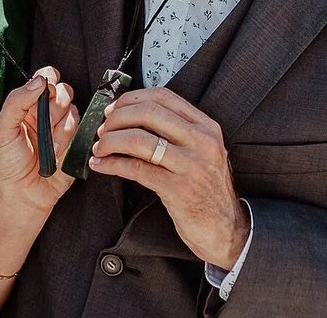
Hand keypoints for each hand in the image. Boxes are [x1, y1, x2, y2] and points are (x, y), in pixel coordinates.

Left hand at [0, 67, 79, 219]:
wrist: (21, 195)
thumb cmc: (7, 163)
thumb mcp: (2, 129)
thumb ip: (17, 101)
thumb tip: (38, 81)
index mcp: (29, 105)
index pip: (45, 79)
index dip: (49, 79)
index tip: (45, 89)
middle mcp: (47, 114)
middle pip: (64, 91)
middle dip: (55, 105)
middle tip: (43, 122)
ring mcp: (62, 129)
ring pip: (73, 111)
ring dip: (60, 129)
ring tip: (47, 147)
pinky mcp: (75, 144)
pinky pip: (82, 131)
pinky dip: (69, 141)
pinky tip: (57, 153)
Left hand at [88, 87, 249, 268]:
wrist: (226, 228)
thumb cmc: (206, 189)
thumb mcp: (200, 152)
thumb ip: (175, 132)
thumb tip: (130, 116)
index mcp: (206, 127)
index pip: (163, 97)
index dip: (131, 99)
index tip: (113, 109)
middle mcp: (201, 141)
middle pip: (148, 113)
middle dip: (117, 118)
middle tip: (103, 129)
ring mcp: (191, 165)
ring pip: (139, 140)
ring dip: (110, 141)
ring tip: (99, 148)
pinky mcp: (178, 189)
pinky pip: (135, 169)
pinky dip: (112, 164)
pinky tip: (101, 165)